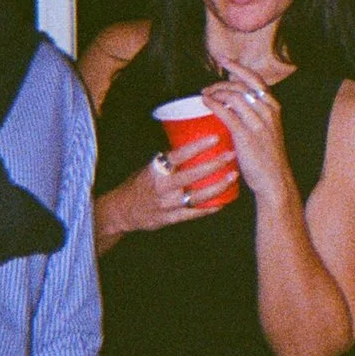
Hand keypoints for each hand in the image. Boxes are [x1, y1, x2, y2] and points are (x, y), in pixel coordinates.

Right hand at [96, 133, 233, 240]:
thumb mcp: (150, 167)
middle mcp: (162, 187)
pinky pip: (194, 213)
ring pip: (197, 196)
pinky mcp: (171, 218)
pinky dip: (210, 208)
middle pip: (192, 175)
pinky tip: (224, 201)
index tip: (215, 137)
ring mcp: (167, 204)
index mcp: (155, 170)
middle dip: (214, 164)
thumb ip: (169, 159)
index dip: (197, 147)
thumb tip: (192, 142)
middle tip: (231, 154)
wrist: (122, 211)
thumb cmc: (140, 184)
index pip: (178, 156)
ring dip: (217, 186)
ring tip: (233, 175)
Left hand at [201, 65, 290, 201]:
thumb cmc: (267, 159)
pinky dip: (213, 104)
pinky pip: (226, 112)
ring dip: (215, 92)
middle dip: (221, 82)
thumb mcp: (267, 132)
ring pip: (233, 96)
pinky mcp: (246, 135)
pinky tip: (205, 102)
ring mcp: (258, 123)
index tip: (224, 60)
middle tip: (207, 88)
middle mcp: (268, 112)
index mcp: (274, 108)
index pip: (255, 80)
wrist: (274, 181)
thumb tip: (232, 107)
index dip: (238, 67)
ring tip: (204, 95)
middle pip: (241, 86)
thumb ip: (255, 117)